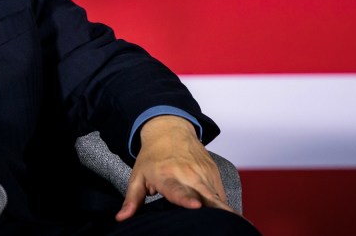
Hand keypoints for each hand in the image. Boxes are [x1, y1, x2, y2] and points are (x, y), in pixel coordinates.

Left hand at [115, 115, 232, 220]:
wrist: (170, 129)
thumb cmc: (153, 156)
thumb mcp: (137, 176)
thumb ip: (132, 200)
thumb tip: (121, 218)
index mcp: (167, 176)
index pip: (179, 191)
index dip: (187, 200)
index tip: (196, 206)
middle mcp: (188, 174)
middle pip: (206, 195)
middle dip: (216, 209)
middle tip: (225, 224)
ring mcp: (203, 173)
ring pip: (217, 196)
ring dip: (224, 210)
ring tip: (234, 225)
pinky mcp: (213, 172)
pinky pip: (221, 193)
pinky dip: (224, 205)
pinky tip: (230, 217)